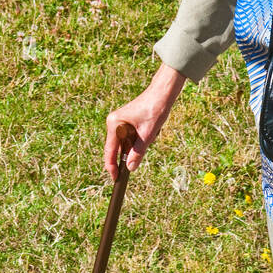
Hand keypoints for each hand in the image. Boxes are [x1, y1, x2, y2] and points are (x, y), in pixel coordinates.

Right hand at [104, 63, 186, 180]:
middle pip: (116, 148)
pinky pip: (129, 138)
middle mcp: (113, 122)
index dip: (112, 166)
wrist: (162, 94)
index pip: (110, 150)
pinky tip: (148, 132)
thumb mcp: (148, 135)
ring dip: (136, 146)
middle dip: (128, 154)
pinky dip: (138, 141)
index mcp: (114, 124)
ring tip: (150, 134)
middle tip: (141, 153)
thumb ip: (138, 152)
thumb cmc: (155, 109)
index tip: (116, 178)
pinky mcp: (125, 122)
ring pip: (124, 143)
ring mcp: (119, 122)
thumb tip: (130, 168)